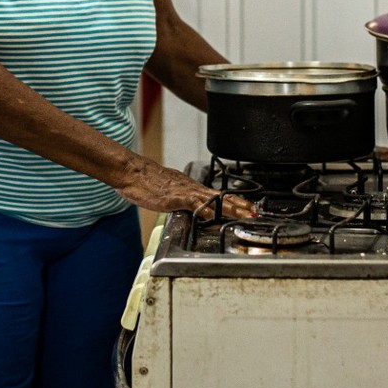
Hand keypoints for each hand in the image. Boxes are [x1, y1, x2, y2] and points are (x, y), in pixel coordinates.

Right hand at [114, 158, 257, 219]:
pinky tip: (214, 215)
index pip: (216, 195)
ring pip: (213, 199)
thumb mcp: (166, 192)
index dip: (233, 202)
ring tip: (244, 214)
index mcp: (189, 187)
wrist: (132, 172)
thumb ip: (177, 199)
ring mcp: (185, 192)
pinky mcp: (175, 197)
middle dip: (239, 205)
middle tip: (255, 211)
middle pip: (220, 196)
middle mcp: (191, 187)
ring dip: (230, 208)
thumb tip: (184, 206)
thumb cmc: (144, 181)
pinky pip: (193, 203)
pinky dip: (206, 209)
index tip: (247, 207)